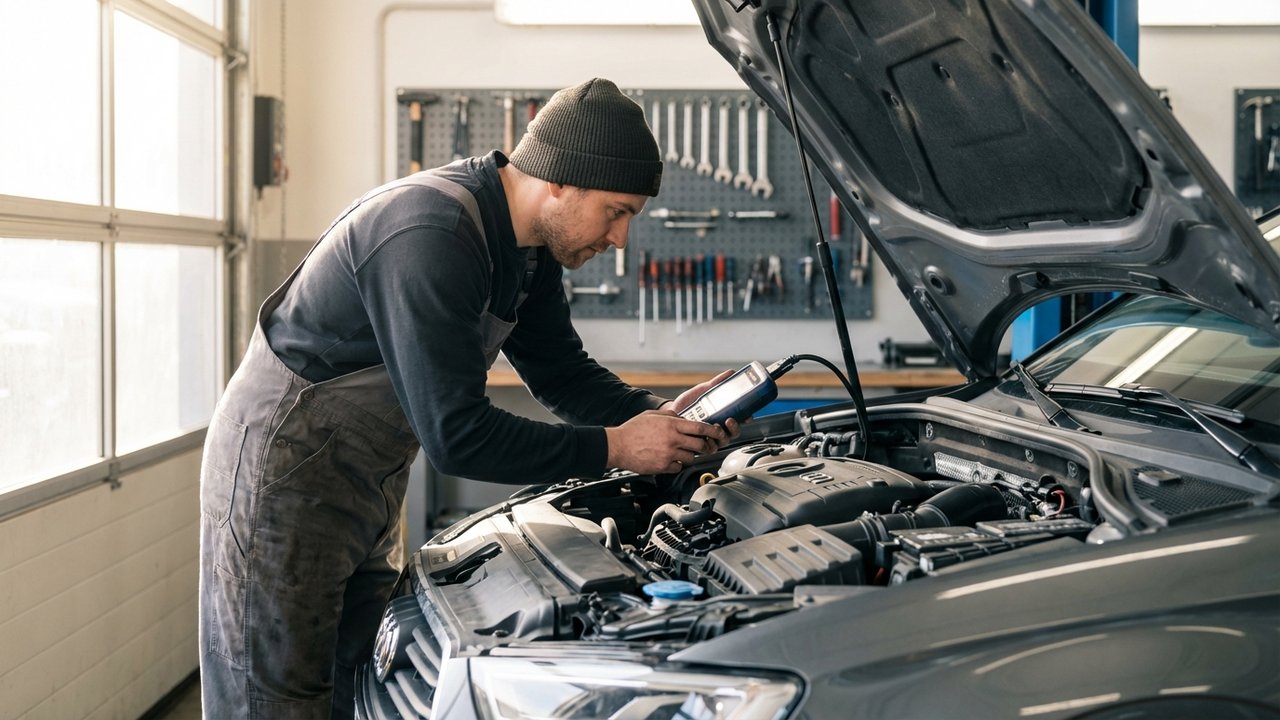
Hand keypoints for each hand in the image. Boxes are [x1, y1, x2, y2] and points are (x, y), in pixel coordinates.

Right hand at [605, 409, 728, 474]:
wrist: (618, 446)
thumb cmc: (633, 430)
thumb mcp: (652, 415)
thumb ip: (670, 416)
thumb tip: (682, 417)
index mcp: (671, 425)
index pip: (700, 427)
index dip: (713, 430)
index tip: (718, 432)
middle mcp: (672, 440)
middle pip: (700, 445)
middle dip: (705, 446)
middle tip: (704, 445)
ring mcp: (669, 455)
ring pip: (691, 458)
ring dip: (690, 455)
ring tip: (681, 451)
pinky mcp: (663, 467)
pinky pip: (679, 467)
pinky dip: (677, 464)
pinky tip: (670, 459)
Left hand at [663, 370, 744, 443]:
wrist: (671, 412)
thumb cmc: (688, 404)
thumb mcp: (703, 391)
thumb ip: (717, 383)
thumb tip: (730, 372)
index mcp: (723, 417)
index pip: (740, 420)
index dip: (746, 419)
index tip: (747, 416)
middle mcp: (719, 429)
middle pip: (734, 433)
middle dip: (734, 428)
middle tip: (729, 419)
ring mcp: (710, 438)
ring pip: (723, 442)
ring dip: (722, 436)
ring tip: (715, 426)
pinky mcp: (700, 445)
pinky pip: (708, 448)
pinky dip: (708, 443)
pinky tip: (704, 435)